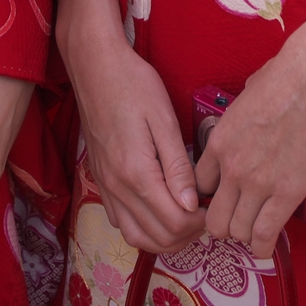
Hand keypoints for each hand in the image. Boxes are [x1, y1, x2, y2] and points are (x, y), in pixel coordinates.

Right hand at [56, 0, 203, 252]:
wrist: (94, 66)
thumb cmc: (132, 84)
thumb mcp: (163, 119)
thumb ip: (177, 166)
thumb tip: (192, 205)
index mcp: (136, 173)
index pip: (174, 222)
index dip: (199, 222)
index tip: (212, 206)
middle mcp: (117, 187)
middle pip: (156, 238)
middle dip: (186, 235)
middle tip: (204, 214)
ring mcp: (105, 186)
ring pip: (135, 236)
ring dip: (163, 238)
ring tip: (185, 218)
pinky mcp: (99, 180)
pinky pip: (120, 221)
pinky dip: (142, 228)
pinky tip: (158, 210)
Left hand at [195, 11, 305, 256]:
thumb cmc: (280, 80)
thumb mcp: (243, 100)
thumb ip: (237, 122)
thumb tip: (245, 123)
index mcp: (219, 143)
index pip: (199, 186)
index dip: (210, 198)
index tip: (223, 200)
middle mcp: (231, 169)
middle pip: (214, 219)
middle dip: (223, 226)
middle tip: (237, 223)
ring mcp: (257, 184)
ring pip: (237, 232)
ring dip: (245, 236)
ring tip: (255, 232)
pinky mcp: (285, 194)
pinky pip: (264, 234)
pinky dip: (262, 247)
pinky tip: (265, 247)